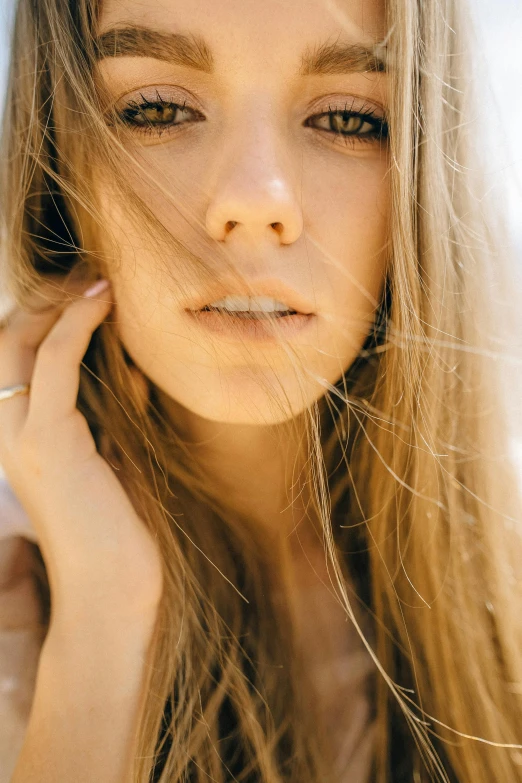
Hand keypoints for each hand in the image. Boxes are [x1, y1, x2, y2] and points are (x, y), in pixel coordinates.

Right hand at [0, 275, 162, 628]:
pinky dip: (77, 324)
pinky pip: (55, 363)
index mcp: (21, 438)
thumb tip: (132, 374)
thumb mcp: (111, 462)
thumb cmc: (118, 533)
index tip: (84, 289)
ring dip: (57, 301)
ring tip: (96, 276)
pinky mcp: (48, 444)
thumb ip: (109, 419)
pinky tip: (105, 302)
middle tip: (87, 271)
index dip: (41, 316)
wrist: (112, 595)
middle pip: (5, 341)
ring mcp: (22, 437)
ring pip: (18, 343)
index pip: (14, 359)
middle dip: (43, 298)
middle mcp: (8, 432)